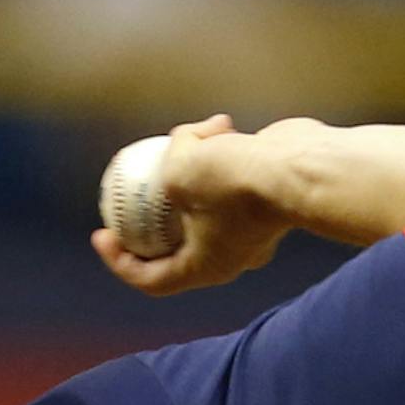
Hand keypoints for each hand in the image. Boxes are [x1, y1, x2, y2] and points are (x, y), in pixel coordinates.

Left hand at [91, 115, 297, 298]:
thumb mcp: (181, 170)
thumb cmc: (239, 180)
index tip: (102, 234)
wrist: (303, 169)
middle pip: (176, 241)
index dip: (120, 262)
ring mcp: (248, 227)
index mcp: (203, 268)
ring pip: (205, 200)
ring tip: (190, 134)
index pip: (151, 279)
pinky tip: (220, 124)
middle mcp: (227, 254)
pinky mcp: (264, 199)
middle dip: (153, 211)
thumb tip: (175, 146)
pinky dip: (220, 155)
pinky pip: (231, 180)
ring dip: (192, 165)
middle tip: (131, 189)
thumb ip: (168, 162)